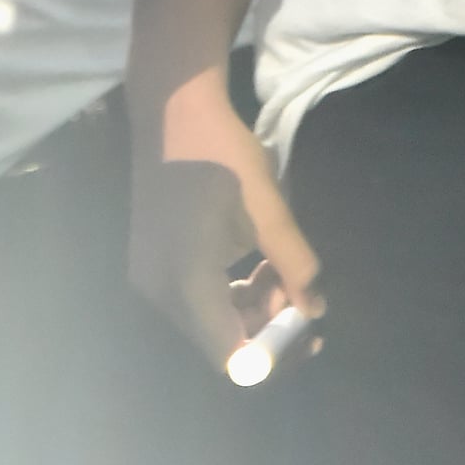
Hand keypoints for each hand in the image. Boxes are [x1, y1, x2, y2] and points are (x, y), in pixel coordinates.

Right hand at [129, 70, 323, 369]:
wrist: (171, 107)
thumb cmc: (221, 153)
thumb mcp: (269, 210)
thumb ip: (295, 266)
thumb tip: (314, 311)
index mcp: (187, 281)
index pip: (233, 358)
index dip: (275, 356)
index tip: (308, 333)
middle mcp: (160, 289)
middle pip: (221, 341)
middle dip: (268, 325)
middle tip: (300, 290)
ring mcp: (150, 275)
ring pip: (210, 319)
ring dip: (252, 305)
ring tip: (279, 266)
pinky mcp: (151, 260)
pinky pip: (196, 296)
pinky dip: (229, 289)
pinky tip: (251, 258)